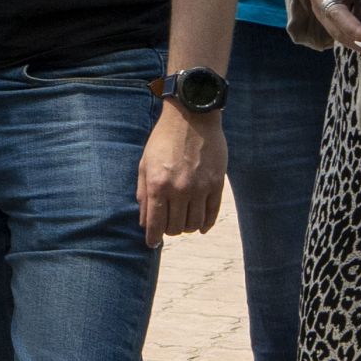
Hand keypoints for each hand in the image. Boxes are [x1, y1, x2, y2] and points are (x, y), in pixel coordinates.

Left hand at [138, 104, 224, 241]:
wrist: (192, 117)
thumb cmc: (163, 139)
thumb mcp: (145, 164)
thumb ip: (143, 194)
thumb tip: (144, 222)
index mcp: (158, 185)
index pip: (155, 224)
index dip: (153, 238)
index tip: (152, 243)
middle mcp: (179, 190)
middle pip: (175, 228)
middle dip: (168, 231)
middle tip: (167, 225)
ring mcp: (200, 188)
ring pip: (193, 224)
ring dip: (186, 227)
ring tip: (182, 221)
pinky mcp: (216, 184)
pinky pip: (212, 214)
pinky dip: (205, 224)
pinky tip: (200, 225)